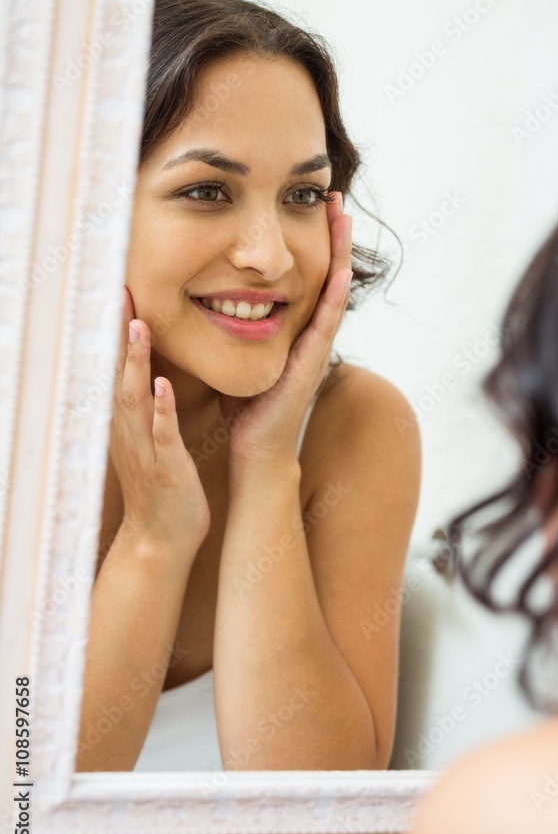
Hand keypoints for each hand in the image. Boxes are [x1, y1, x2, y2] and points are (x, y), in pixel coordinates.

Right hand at [109, 287, 211, 551]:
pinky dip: (160, 409)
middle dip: (117, 335)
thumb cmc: (162, 489)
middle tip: (118, 294)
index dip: (116, 334)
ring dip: (134, 363)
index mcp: (127, 423)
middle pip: (117, 374)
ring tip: (138, 327)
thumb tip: (152, 375)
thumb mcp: (152, 442)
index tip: (118, 295)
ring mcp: (145, 448)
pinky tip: (162, 386)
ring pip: (134, 399)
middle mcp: (128, 431)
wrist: (161, 539)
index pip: (116, 370)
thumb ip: (149, 409)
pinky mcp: (166, 466)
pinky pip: (162, 434)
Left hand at [224, 191, 352, 466]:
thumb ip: (235, 329)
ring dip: (341, 254)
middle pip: (327, 275)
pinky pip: (325, 326)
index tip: (310, 204)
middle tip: (335, 195)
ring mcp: (314, 351)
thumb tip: (212, 295)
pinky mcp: (309, 367)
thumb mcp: (240, 356)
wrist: (257, 451)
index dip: (312, 241)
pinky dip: (334, 297)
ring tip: (343, 217)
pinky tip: (340, 270)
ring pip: (333, 292)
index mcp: (295, 331)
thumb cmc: (246, 409)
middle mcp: (310, 336)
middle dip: (333, 236)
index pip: (307, 276)